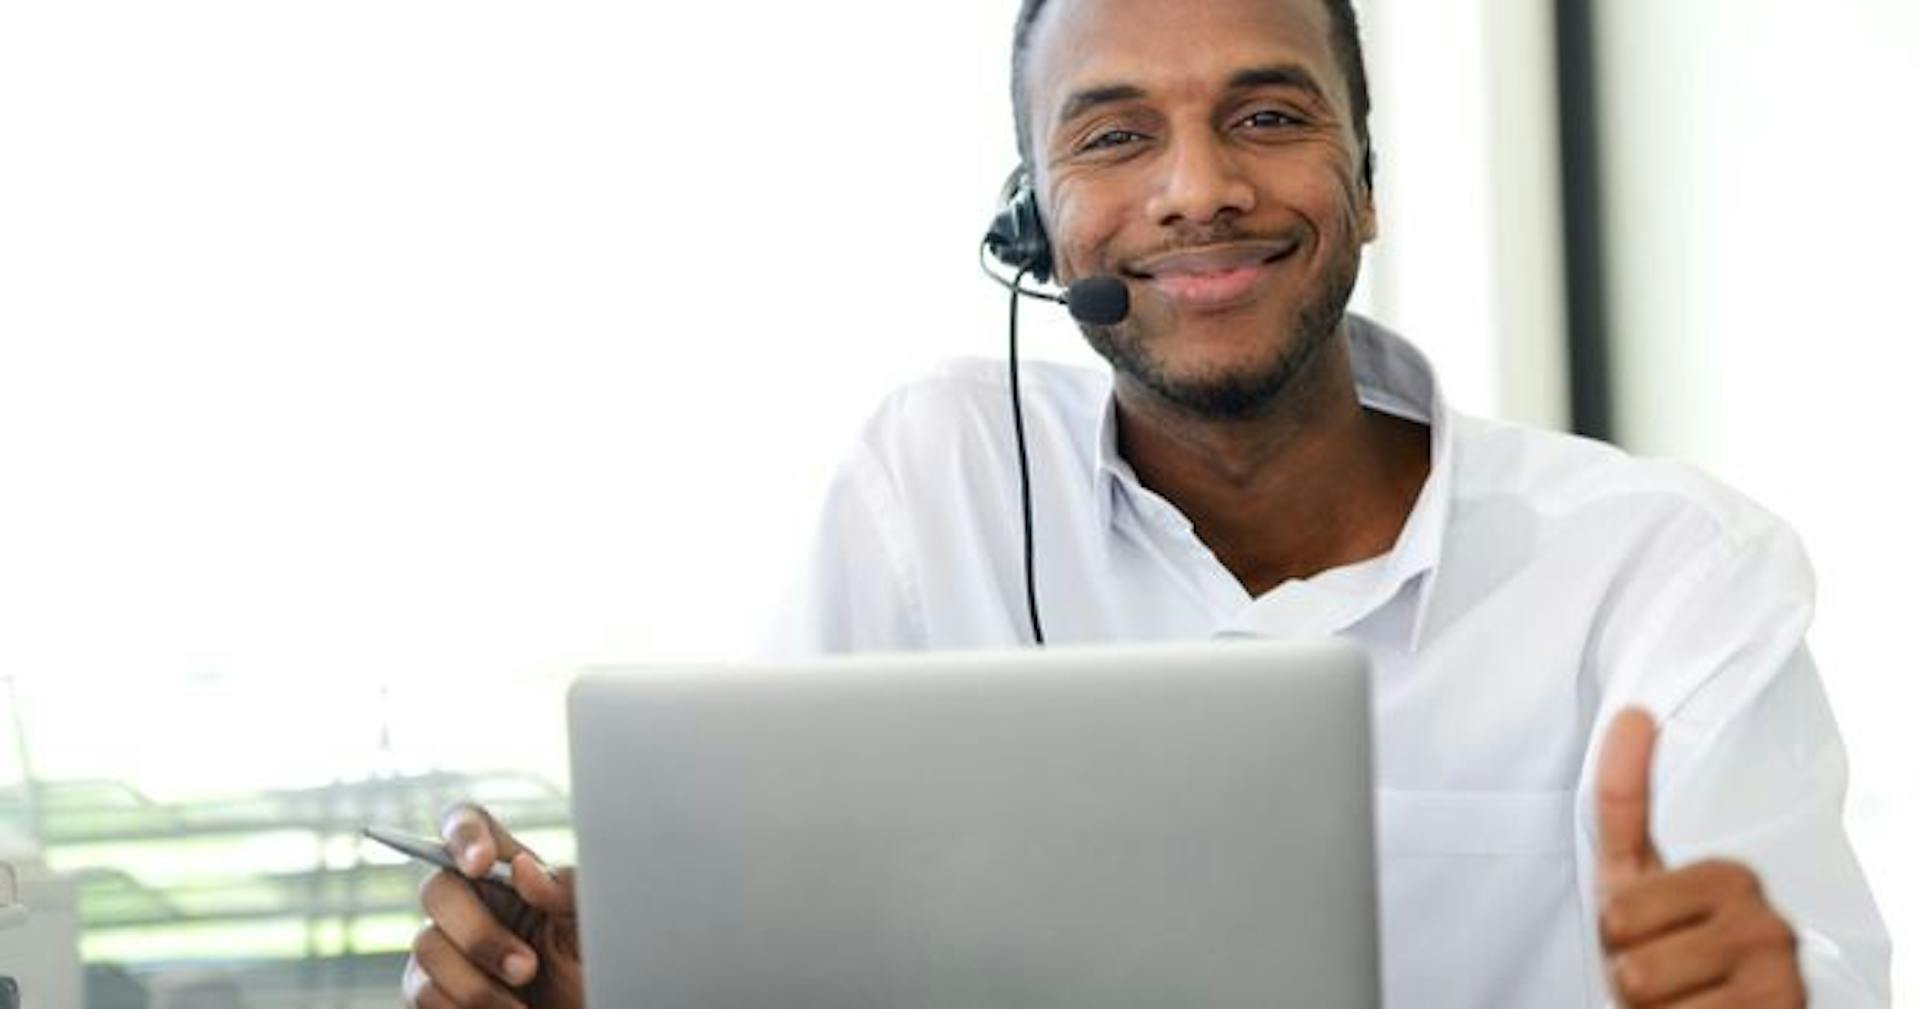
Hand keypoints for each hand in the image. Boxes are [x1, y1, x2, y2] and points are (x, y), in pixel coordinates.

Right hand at [403, 803, 583, 1008]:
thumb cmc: (587, 966)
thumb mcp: (590, 925)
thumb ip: (565, 890)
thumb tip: (523, 867)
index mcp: (507, 870)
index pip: (468, 825)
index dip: (463, 833)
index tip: (480, 864)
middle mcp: (469, 900)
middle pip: (438, 888)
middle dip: (480, 935)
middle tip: (527, 968)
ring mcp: (444, 944)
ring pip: (426, 945)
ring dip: (476, 984)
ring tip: (520, 1006)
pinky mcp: (430, 988)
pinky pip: (421, 993)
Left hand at [1595, 709, 1803, 1006]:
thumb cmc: (1667, 951)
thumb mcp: (1633, 879)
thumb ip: (1624, 803)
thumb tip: (1633, 714)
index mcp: (1728, 876)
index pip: (1620, 908)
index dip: (1616, 933)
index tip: (1645, 936)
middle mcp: (1763, 916)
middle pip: (1626, 944)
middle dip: (1628, 969)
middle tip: (1664, 971)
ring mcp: (1775, 964)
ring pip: (1644, 982)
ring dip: (1651, 1005)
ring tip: (1682, 996)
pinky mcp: (1781, 1008)